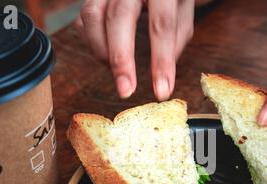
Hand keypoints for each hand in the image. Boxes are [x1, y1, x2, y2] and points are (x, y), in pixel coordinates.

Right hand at [75, 0, 194, 100]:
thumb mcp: (183, 9)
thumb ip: (176, 36)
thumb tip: (163, 72)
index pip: (162, 24)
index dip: (161, 60)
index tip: (161, 90)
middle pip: (119, 17)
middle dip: (121, 58)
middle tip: (126, 90)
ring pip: (92, 15)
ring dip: (102, 51)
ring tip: (119, 71)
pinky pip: (83, 20)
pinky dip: (92, 42)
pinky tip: (107, 54)